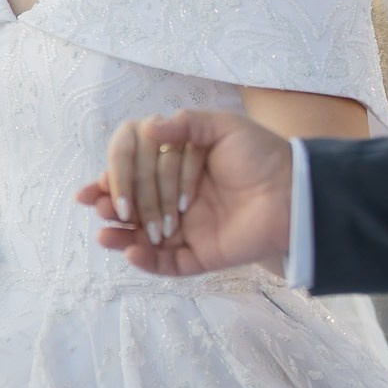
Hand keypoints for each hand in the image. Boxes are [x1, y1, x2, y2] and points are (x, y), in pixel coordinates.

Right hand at [82, 110, 293, 276]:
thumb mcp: (224, 128)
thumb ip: (186, 123)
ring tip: (106, 234)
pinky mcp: (202, 256)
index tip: (93, 186)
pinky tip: (133, 253)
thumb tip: (147, 126)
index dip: (114, 180)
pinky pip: (170, 264)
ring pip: (146, 239)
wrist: (295, 192)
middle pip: (136, 208)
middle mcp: (178, 200)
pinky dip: (149, 262)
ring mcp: (189, 230)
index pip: (136, 176)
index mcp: (178, 169)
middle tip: (98, 207)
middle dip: (114, 208)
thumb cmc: (262, 156)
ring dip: (122, 238)